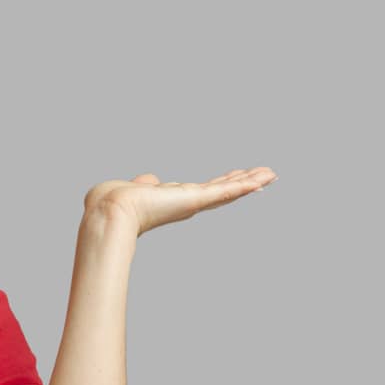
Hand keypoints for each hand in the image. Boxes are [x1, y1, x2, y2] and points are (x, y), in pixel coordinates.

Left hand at [83, 166, 276, 237]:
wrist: (112, 210)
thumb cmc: (115, 202)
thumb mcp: (137, 187)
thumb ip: (147, 183)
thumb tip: (150, 181)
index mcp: (175, 199)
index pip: (206, 190)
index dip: (223, 184)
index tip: (240, 178)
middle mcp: (187, 202)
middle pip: (223, 190)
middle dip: (245, 182)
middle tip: (268, 176)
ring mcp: (193, 202)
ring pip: (229, 190)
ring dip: (251, 182)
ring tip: (272, 174)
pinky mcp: (195, 199)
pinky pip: (226, 190)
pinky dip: (245, 185)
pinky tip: (263, 179)